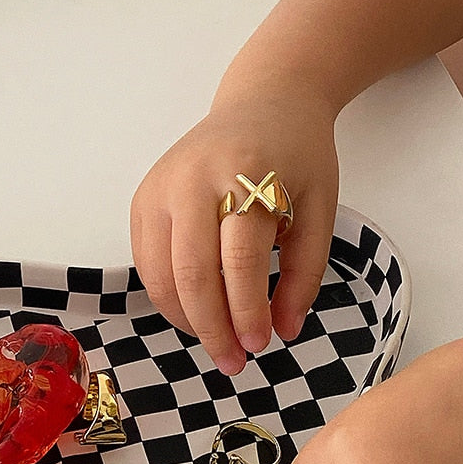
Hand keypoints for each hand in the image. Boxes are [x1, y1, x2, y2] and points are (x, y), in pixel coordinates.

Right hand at [130, 75, 338, 374]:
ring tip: (215, 342)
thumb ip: (305, 272)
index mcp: (245, 175)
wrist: (263, 101)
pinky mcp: (142, 199)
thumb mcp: (320, 207)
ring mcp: (159, 188)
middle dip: (211, 328)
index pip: (239, 263)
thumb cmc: (297, 154)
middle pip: (191, 274)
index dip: (248, 312)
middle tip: (233, 362)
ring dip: (186, 320)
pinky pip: (146, 264)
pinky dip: (167, 298)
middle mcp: (192, 179)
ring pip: (161, 275)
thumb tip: (283, 331)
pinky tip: (193, 313)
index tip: (261, 345)